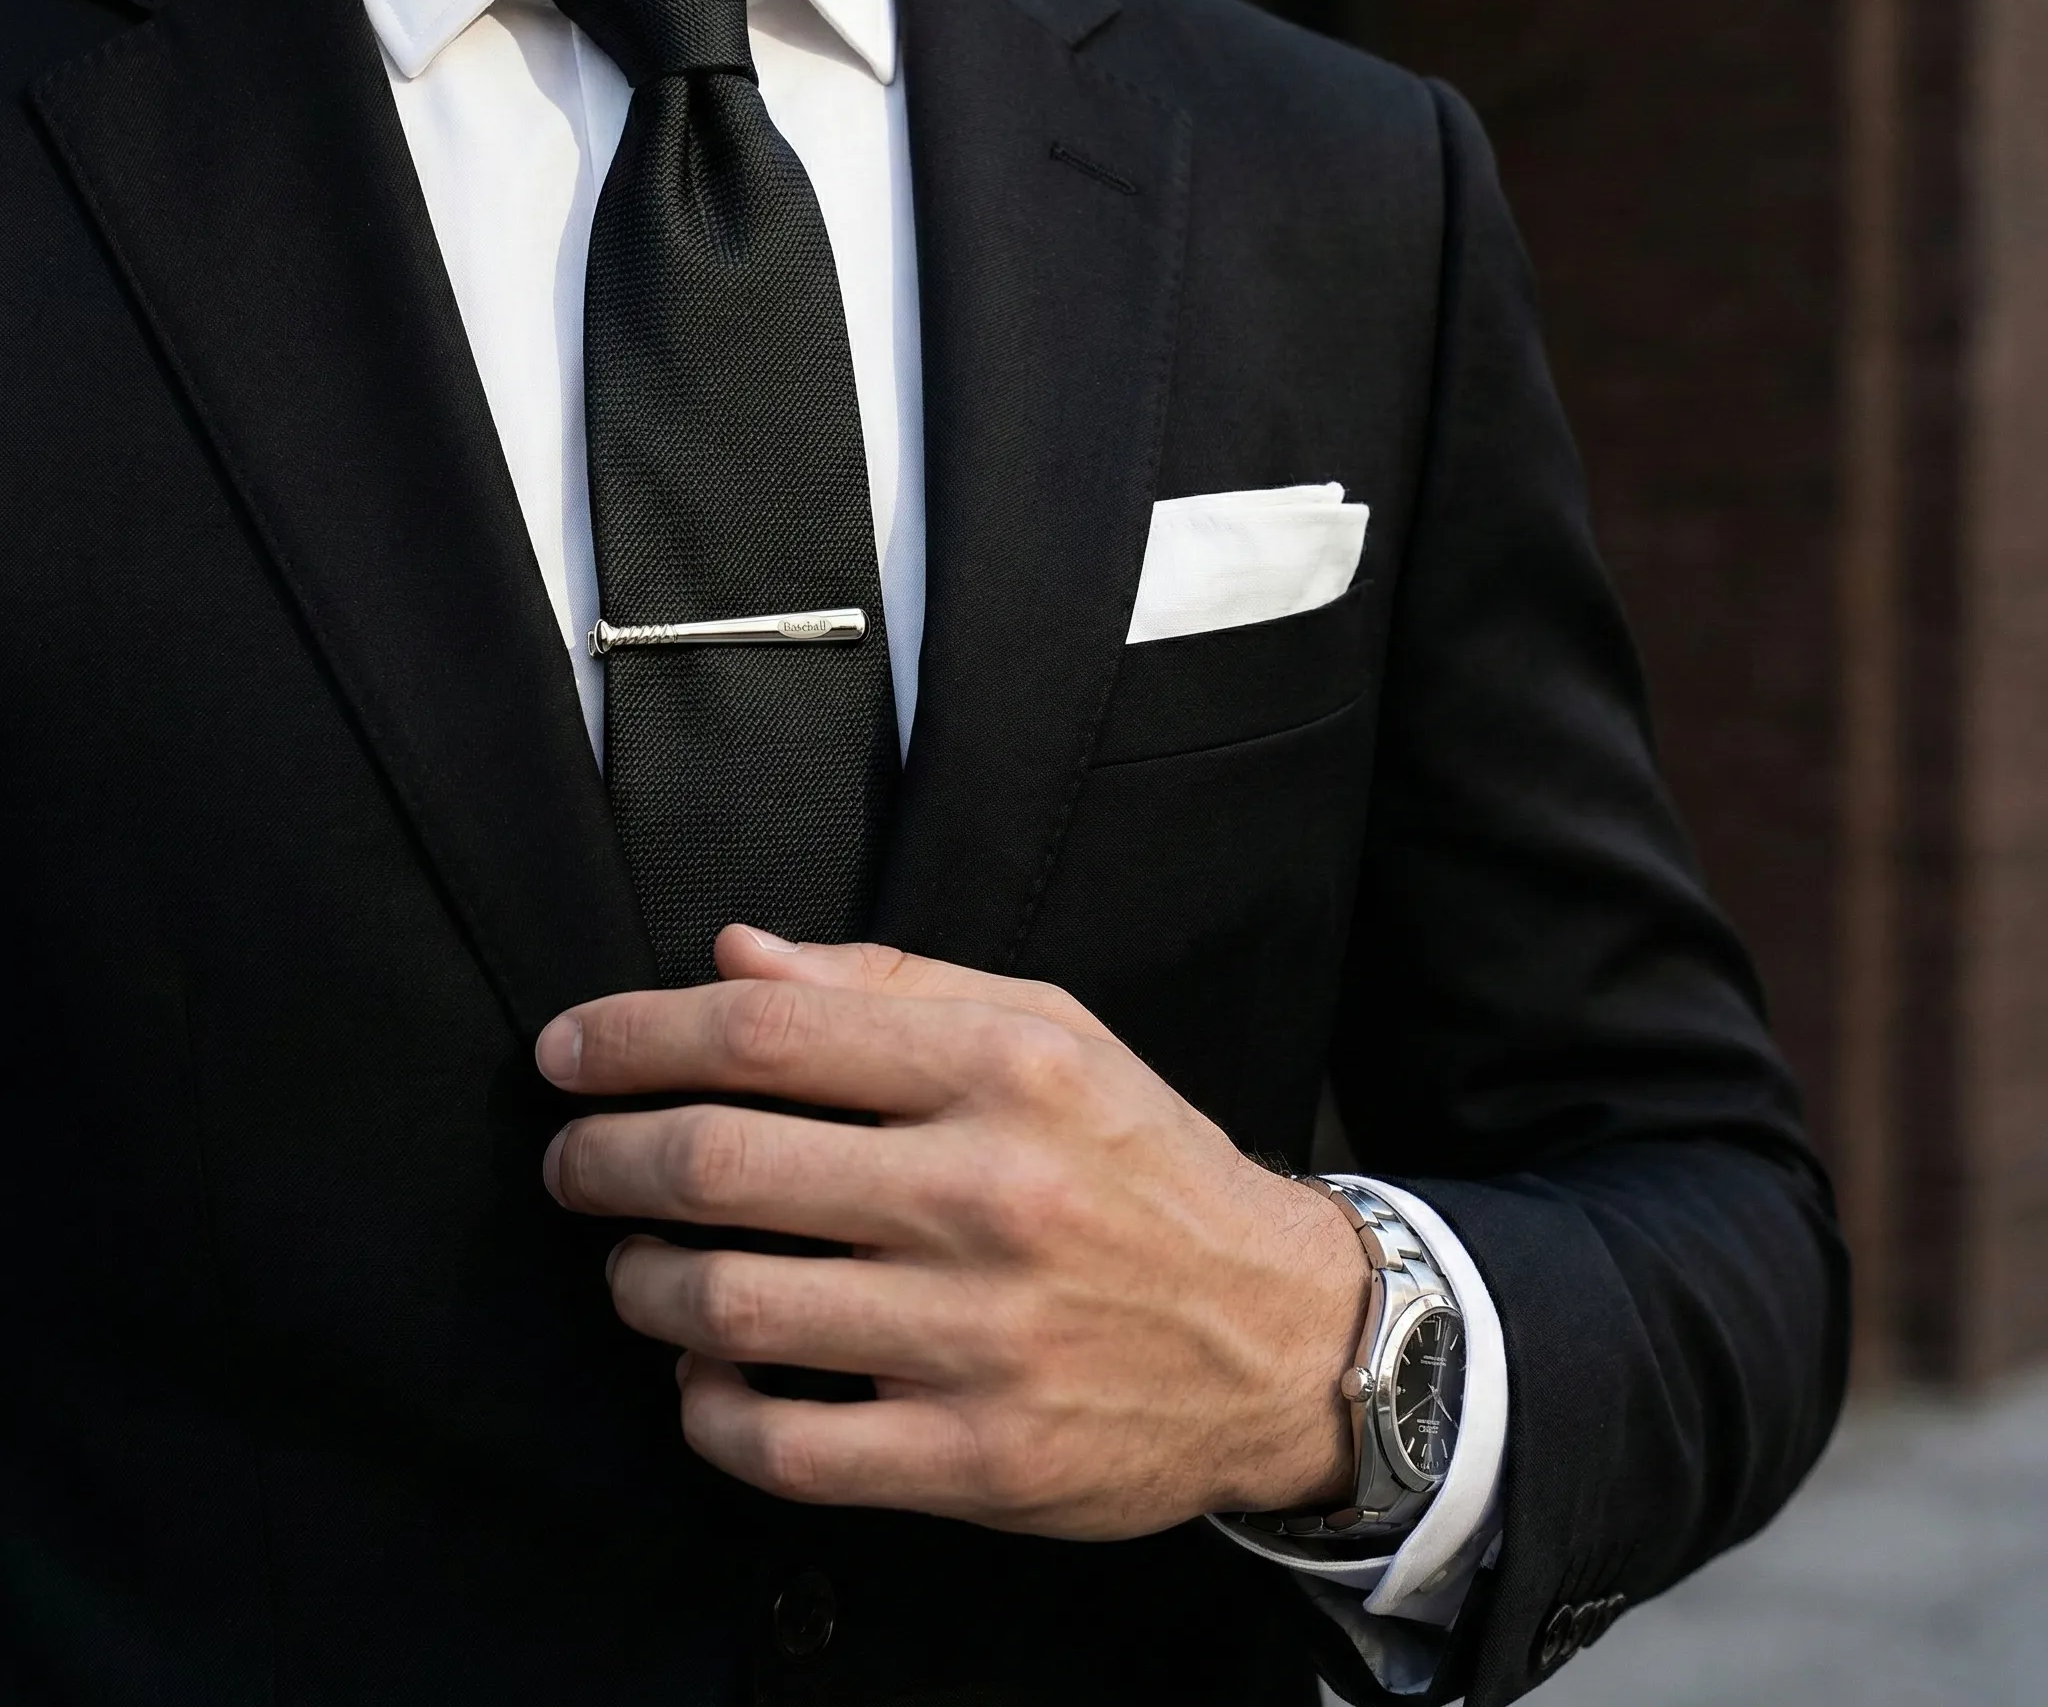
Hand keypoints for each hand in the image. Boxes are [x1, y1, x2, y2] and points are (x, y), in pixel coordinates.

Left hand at [534, 928, 1365, 1538]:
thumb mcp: (1050, 1032)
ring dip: (640, 1283)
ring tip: (638, 1265)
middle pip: (720, 1163)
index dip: (636, 1035)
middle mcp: (988, 1192)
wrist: (1279, 1333)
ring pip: (728, 1307)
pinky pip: (779, 1446)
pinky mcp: (977, 1454)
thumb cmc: (1145, 1169)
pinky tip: (705, 1373)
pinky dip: (705, 1409)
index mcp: (1001, 1069)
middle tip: (575, 1161)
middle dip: (602, 1158)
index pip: (766, 1031)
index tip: (571, 1050)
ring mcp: (981, 1332)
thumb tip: (735, 956)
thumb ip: (890, 983)